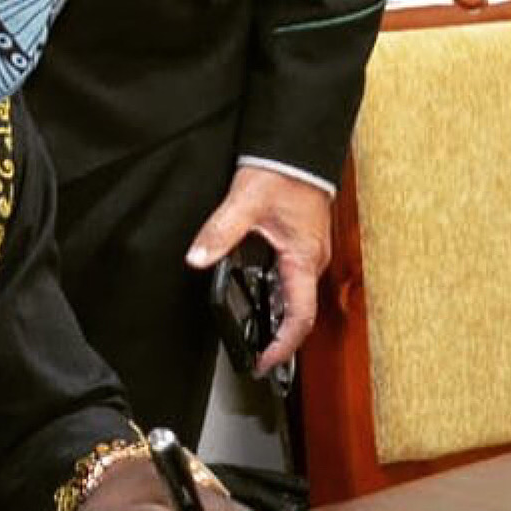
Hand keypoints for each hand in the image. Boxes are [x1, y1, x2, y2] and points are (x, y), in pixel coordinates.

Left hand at [185, 165, 333, 373]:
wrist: (296, 148)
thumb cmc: (282, 173)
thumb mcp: (244, 203)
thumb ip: (220, 232)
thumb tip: (198, 258)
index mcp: (304, 258)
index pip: (300, 316)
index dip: (283, 346)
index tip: (265, 362)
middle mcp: (312, 260)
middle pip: (301, 312)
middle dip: (280, 338)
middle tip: (256, 355)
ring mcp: (310, 253)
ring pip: (298, 297)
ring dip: (279, 318)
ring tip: (256, 335)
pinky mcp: (303, 244)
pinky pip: (294, 281)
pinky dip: (279, 297)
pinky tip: (260, 297)